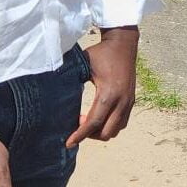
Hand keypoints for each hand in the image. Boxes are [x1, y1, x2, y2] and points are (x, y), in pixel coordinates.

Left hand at [68, 26, 138, 145]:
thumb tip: (54, 94)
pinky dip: (110, 125)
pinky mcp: (131, 101)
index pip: (93, 122)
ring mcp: (129, 102)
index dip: (80, 134)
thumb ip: (71, 80)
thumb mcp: (83, 65)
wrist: (124, 43)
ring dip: (101, 131)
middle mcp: (122, 101)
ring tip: (88, 120)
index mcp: (108, 93)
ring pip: (116, 130)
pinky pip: (122, 123)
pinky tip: (99, 116)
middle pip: (106, 132)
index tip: (68, 143)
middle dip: (90, 134)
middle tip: (77, 124)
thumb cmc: (101, 53)